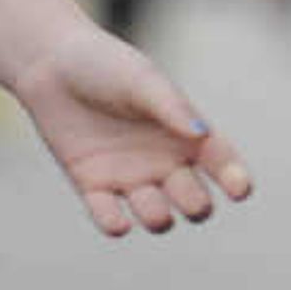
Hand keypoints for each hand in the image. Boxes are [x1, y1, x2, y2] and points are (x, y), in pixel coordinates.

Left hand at [8, 24, 255, 233]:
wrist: (50, 64)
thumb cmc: (105, 65)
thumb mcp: (141, 80)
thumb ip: (170, 106)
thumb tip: (201, 134)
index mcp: (186, 133)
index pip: (222, 163)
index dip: (236, 180)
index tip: (240, 190)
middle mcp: (163, 160)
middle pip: (195, 202)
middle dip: (197, 206)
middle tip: (185, 194)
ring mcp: (129, 177)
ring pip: (158, 218)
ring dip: (158, 218)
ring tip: (147, 202)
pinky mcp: (92, 186)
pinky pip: (110, 218)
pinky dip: (115, 225)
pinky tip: (117, 221)